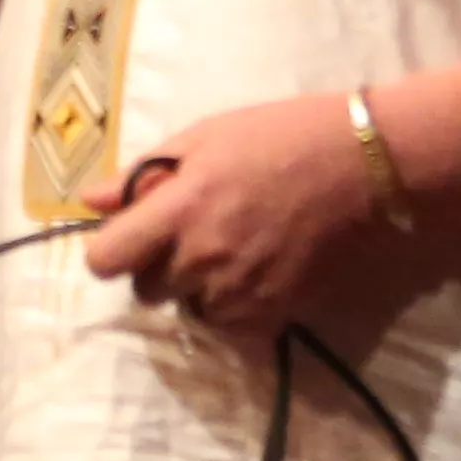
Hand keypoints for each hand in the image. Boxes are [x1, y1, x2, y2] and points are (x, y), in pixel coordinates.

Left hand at [75, 93, 377, 341]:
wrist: (371, 167)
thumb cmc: (287, 136)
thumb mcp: (210, 135)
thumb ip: (145, 173)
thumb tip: (89, 200)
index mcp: (179, 208)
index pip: (107, 259)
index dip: (111, 250)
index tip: (130, 238)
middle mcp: (202, 258)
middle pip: (146, 290)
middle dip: (159, 266)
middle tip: (194, 234)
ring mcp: (238, 292)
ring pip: (190, 310)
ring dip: (200, 288)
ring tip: (235, 249)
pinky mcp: (275, 314)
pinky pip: (232, 325)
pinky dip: (237, 304)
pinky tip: (261, 268)